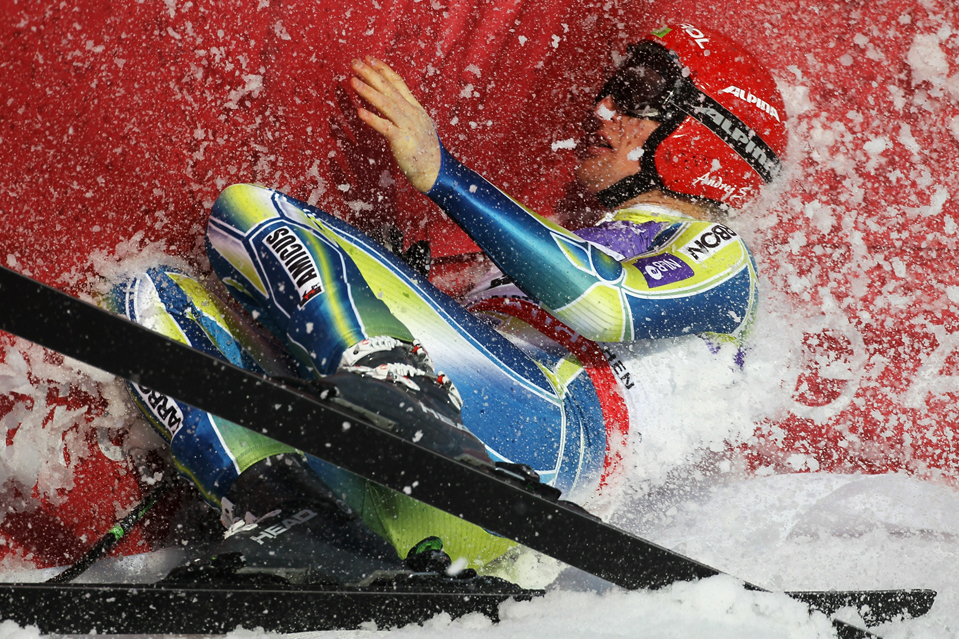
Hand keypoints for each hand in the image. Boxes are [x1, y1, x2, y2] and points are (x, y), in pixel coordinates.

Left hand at [350, 57, 440, 192]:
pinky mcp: (401, 141)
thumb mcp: (418, 126)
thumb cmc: (424, 151)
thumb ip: (405, 113)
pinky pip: (385, 127)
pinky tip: (360, 112)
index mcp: (415, 108)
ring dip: (368, 91)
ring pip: (385, 104)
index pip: (398, 83)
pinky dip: (372, 119)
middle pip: (388, 88)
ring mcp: (407, 126)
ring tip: (352, 80)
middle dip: (371, 73)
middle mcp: (411, 113)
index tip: (369, 59)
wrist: (435, 172)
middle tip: (355, 62)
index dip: (383, 69)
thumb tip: (392, 103)